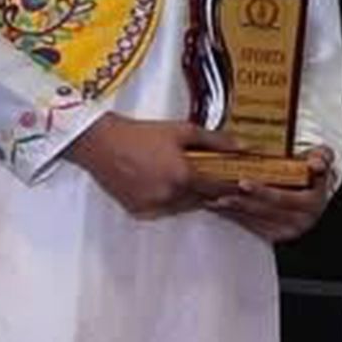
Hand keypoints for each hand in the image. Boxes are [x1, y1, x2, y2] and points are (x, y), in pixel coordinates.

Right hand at [58, 117, 245, 217]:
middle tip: (213, 180)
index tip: (241, 184)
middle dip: (210, 191)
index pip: (219, 189)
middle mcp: (169, 195)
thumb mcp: (181, 131)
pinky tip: (166, 187)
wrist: (100, 142)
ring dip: (190, 197)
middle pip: (202, 199)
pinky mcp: (138, 210)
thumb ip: (215, 140)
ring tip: (186, 180)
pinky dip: (168, 202)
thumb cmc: (139, 134)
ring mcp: (153, 205)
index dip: (232, 187)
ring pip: (183, 207)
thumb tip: (241, 145)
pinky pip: (162, 210)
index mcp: (184, 177)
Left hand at [205, 145, 336, 240]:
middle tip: (221, 192)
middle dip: (242, 201)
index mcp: (314, 202)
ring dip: (234, 209)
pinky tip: (222, 207)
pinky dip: (235, 216)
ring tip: (216, 198)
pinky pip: (252, 227)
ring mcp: (290, 229)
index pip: (285, 197)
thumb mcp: (322, 158)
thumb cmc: (312, 172)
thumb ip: (322, 156)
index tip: (244, 183)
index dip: (263, 191)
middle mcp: (304, 219)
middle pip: (266, 210)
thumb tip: (316, 163)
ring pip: (257, 219)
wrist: (314, 189)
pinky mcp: (277, 234)